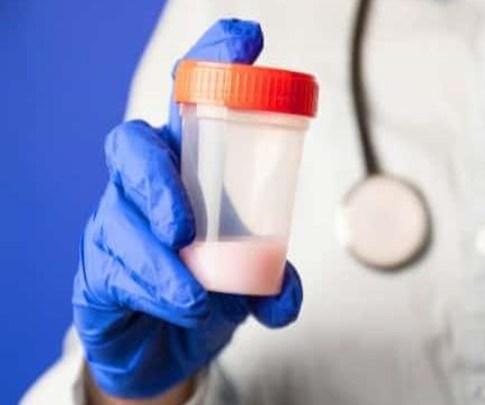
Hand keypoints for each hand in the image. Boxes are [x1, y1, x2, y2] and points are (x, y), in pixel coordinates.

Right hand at [72, 19, 302, 399]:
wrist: (161, 349)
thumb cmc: (203, 291)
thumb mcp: (247, 279)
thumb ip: (273, 281)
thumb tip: (284, 296)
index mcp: (187, 169)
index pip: (189, 104)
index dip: (211, 66)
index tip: (246, 40)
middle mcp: (144, 187)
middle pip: (132, 146)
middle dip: (157, 177)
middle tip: (183, 222)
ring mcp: (112, 226)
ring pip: (120, 219)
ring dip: (160, 260)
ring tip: (197, 296)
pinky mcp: (95, 273)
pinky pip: (113, 271)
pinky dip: (154, 290)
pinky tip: (182, 307)